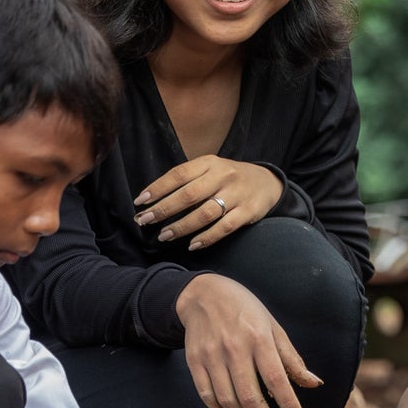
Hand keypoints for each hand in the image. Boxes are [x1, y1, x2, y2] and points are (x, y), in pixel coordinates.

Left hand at [133, 155, 282, 249]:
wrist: (267, 182)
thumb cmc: (229, 178)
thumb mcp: (211, 168)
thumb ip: (189, 179)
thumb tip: (155, 198)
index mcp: (210, 163)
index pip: (179, 174)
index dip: (158, 188)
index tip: (140, 202)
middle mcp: (223, 176)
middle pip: (188, 195)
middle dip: (163, 210)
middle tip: (145, 221)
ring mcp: (236, 195)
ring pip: (204, 214)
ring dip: (181, 227)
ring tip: (164, 235)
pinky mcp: (248, 212)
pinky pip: (223, 228)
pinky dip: (206, 238)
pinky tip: (191, 245)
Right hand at [176, 274, 321, 407]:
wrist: (202, 293)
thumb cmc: (244, 309)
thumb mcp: (272, 326)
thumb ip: (292, 358)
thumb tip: (314, 384)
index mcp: (258, 337)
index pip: (276, 378)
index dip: (288, 403)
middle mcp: (234, 347)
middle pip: (250, 396)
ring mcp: (211, 355)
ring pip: (228, 400)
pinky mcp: (194, 361)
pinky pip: (207, 395)